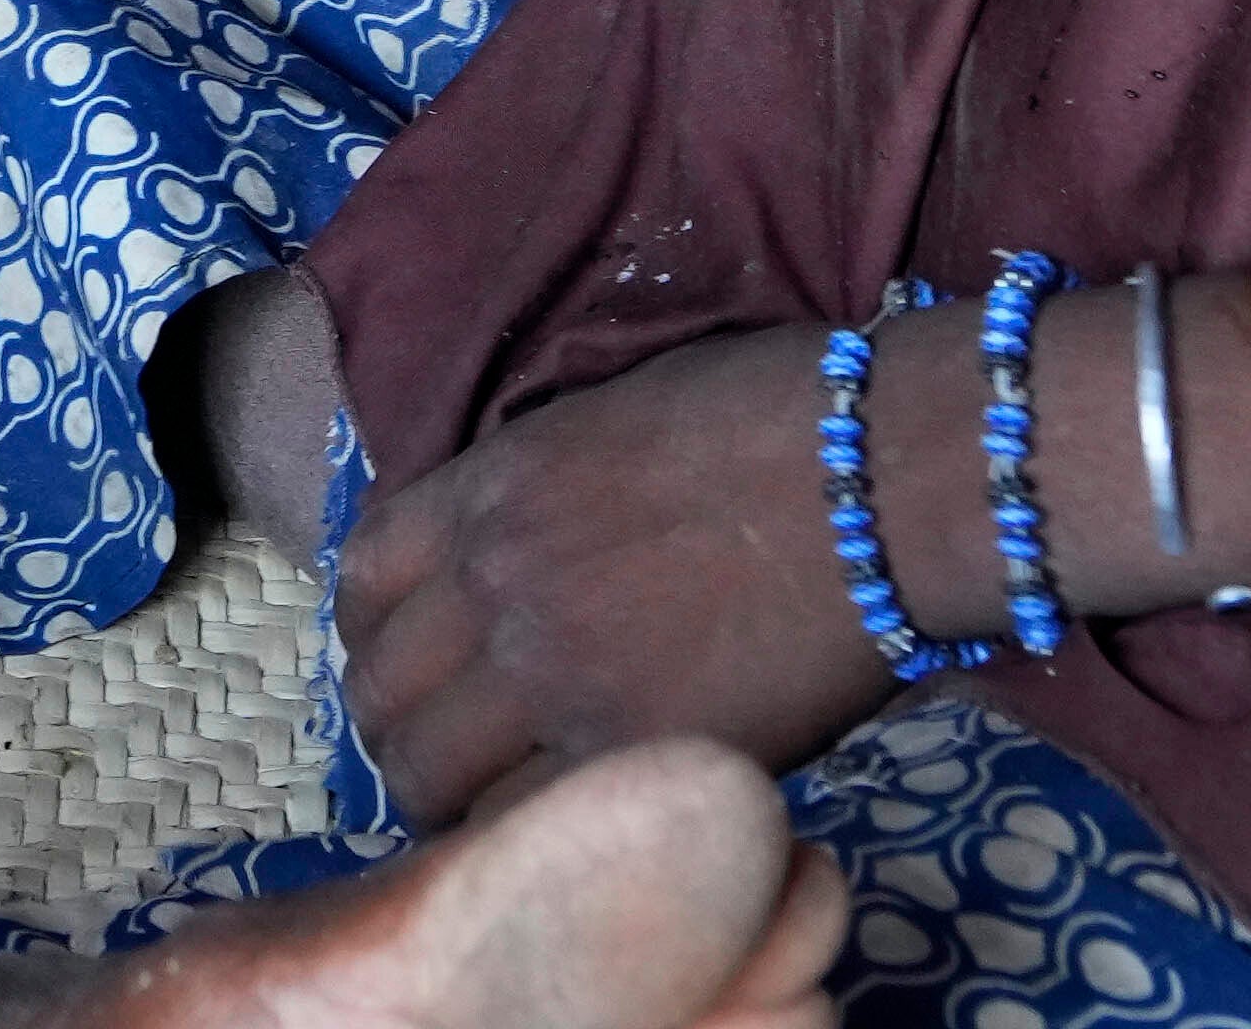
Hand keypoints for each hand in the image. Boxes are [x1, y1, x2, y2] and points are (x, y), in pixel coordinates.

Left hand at [333, 324, 897, 828]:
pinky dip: (519, 830)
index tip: (410, 665)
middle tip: (447, 756)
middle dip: (401, 728)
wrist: (888, 479)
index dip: (376, 635)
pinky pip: (517, 818)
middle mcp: (494, 581)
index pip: (362, 577)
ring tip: (491, 806)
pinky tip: (555, 827)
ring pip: (426, 772)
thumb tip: (515, 552)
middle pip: (380, 690)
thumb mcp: (610, 421)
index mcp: (488, 488)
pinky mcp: (627, 752)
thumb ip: (536, 495)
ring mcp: (552, 674)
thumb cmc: (781, 421)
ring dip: (443, 795)